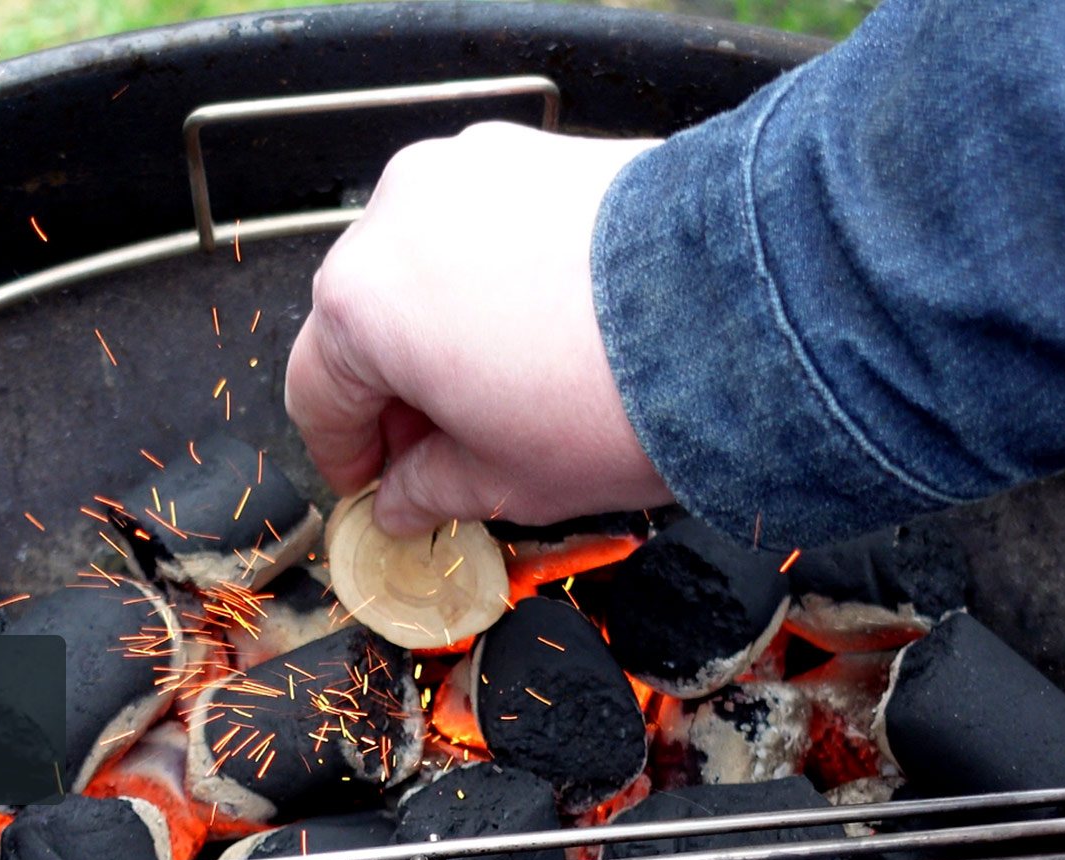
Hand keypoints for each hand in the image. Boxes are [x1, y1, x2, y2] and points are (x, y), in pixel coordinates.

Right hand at [285, 121, 674, 535]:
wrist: (748, 311)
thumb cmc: (621, 394)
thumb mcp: (507, 478)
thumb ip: (431, 490)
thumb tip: (404, 501)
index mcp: (363, 302)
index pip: (316, 390)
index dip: (343, 453)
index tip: (373, 484)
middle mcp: (399, 216)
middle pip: (363, 318)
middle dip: (395, 390)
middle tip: (441, 449)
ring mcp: (467, 169)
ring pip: (423, 265)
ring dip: (443, 329)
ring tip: (503, 388)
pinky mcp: (534, 153)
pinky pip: (485, 225)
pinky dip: (494, 277)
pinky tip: (544, 330)